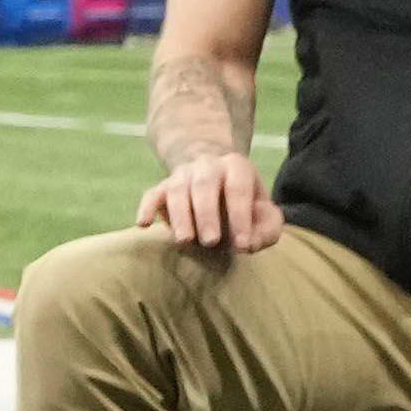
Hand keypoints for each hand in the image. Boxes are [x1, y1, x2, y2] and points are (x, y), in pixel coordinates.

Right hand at [138, 148, 277, 252]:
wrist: (213, 177)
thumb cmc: (242, 203)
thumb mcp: (263, 212)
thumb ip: (267, 229)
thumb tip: (249, 244)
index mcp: (236, 167)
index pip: (238, 188)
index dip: (241, 217)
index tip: (242, 245)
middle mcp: (207, 165)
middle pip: (204, 185)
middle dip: (207, 214)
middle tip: (211, 242)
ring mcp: (182, 175)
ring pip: (177, 190)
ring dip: (180, 216)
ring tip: (185, 241)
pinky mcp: (163, 188)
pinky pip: (151, 194)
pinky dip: (147, 207)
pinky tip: (143, 224)